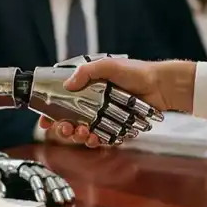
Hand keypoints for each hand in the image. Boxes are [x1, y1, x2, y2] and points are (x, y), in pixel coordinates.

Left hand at [0, 154, 73, 205]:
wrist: (1, 163)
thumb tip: (1, 193)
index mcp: (22, 166)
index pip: (33, 177)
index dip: (39, 188)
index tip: (42, 200)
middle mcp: (34, 166)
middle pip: (47, 177)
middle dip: (54, 191)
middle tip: (59, 203)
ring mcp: (41, 169)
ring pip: (54, 179)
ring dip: (62, 190)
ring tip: (67, 201)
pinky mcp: (45, 174)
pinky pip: (57, 180)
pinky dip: (64, 188)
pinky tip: (70, 197)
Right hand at [38, 57, 194, 146]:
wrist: (162, 86)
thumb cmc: (137, 72)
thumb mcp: (108, 65)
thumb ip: (86, 72)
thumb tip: (67, 85)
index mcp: (87, 87)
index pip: (62, 101)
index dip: (51, 112)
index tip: (45, 121)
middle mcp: (93, 102)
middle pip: (69, 120)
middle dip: (63, 128)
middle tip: (65, 129)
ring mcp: (104, 116)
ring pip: (83, 131)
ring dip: (78, 136)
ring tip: (83, 133)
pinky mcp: (115, 127)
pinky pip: (101, 138)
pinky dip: (95, 141)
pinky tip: (95, 139)